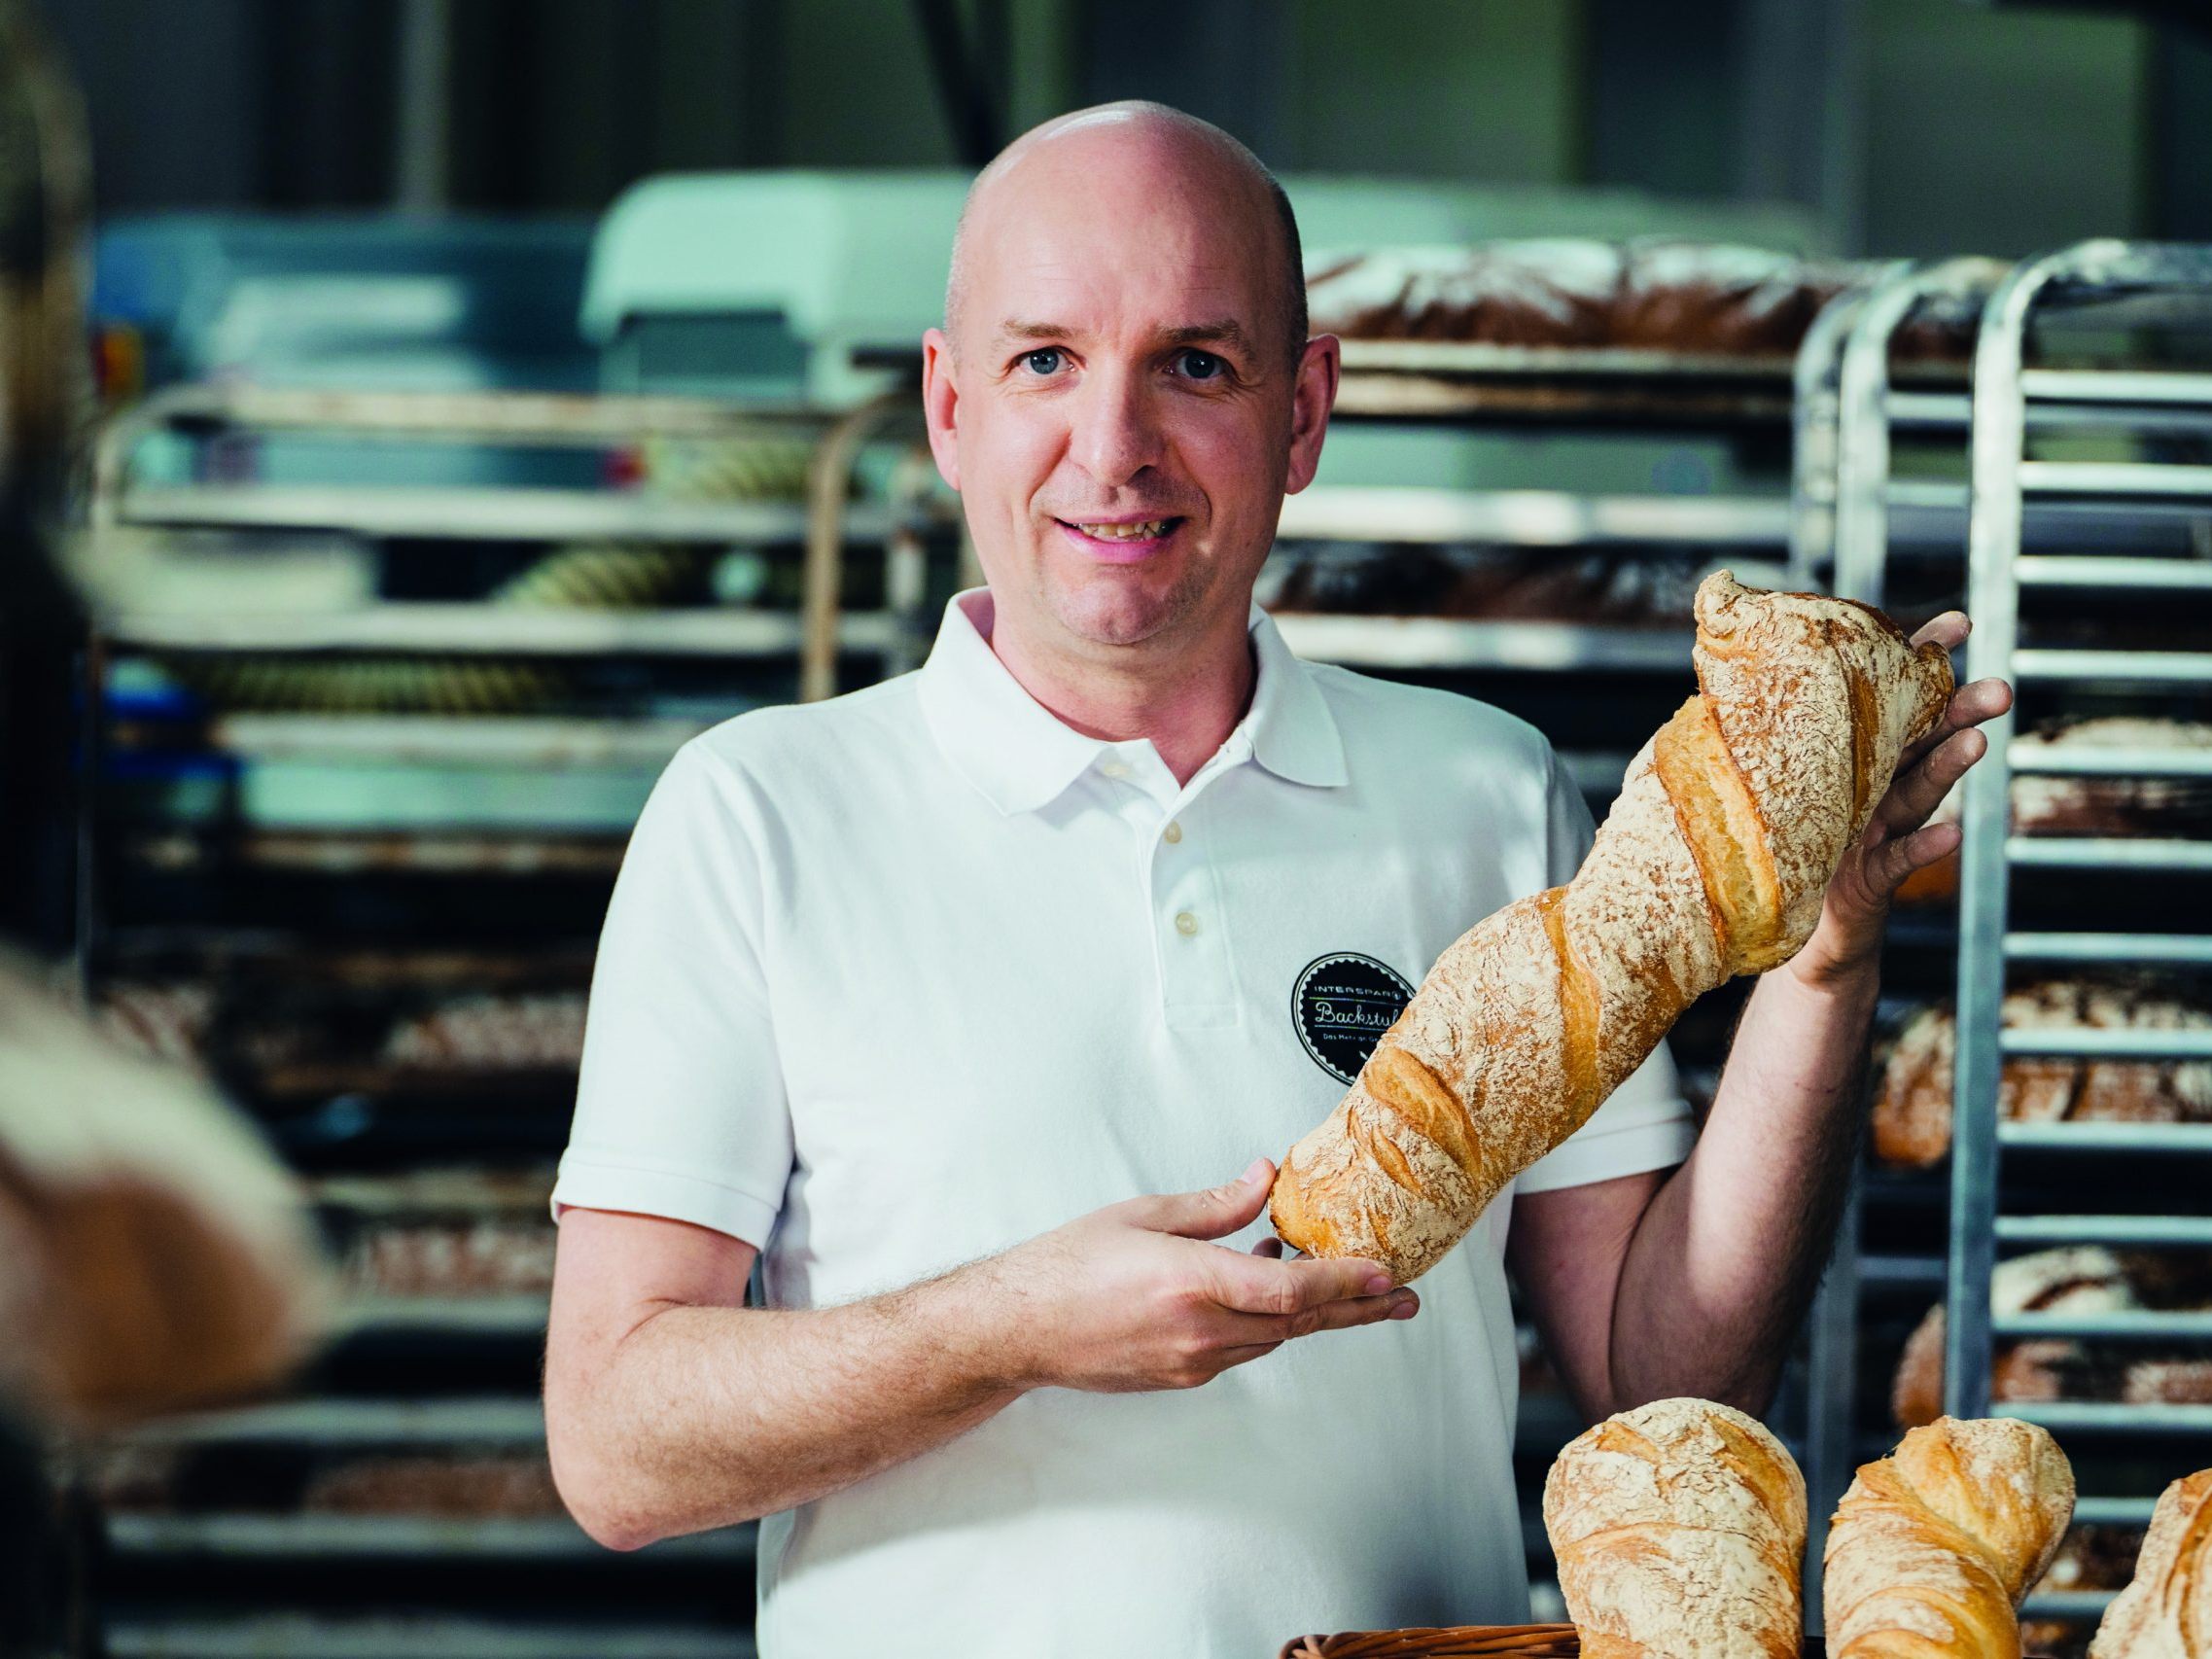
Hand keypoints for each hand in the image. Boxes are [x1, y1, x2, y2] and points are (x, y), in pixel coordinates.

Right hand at [984, 1157, 1418, 1392]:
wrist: (1019, 1328)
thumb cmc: (1067, 1268)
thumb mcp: (1145, 1216)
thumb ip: (1216, 1204)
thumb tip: (1265, 1179)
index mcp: (1191, 1283)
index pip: (1291, 1292)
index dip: (1346, 1285)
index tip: (1387, 1276)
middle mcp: (1199, 1331)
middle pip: (1297, 1323)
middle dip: (1355, 1308)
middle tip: (1402, 1299)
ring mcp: (1191, 1362)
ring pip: (1273, 1339)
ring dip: (1310, 1313)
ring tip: (1347, 1289)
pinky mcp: (1182, 1376)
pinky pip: (1242, 1350)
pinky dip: (1267, 1323)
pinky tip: (1271, 1294)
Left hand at [1789, 611, 2013, 986]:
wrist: (1793, 939)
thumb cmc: (1781, 854)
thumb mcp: (1767, 788)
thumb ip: (1759, 738)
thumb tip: (1724, 672)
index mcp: (1851, 759)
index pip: (1891, 704)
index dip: (1925, 664)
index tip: (1958, 625)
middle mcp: (1874, 791)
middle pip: (1922, 744)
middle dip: (1961, 713)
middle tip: (1999, 688)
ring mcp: (1877, 835)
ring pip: (1917, 795)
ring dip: (1948, 769)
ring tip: (1977, 739)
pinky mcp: (1870, 881)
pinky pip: (1898, 862)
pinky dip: (1926, 849)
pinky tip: (1955, 834)